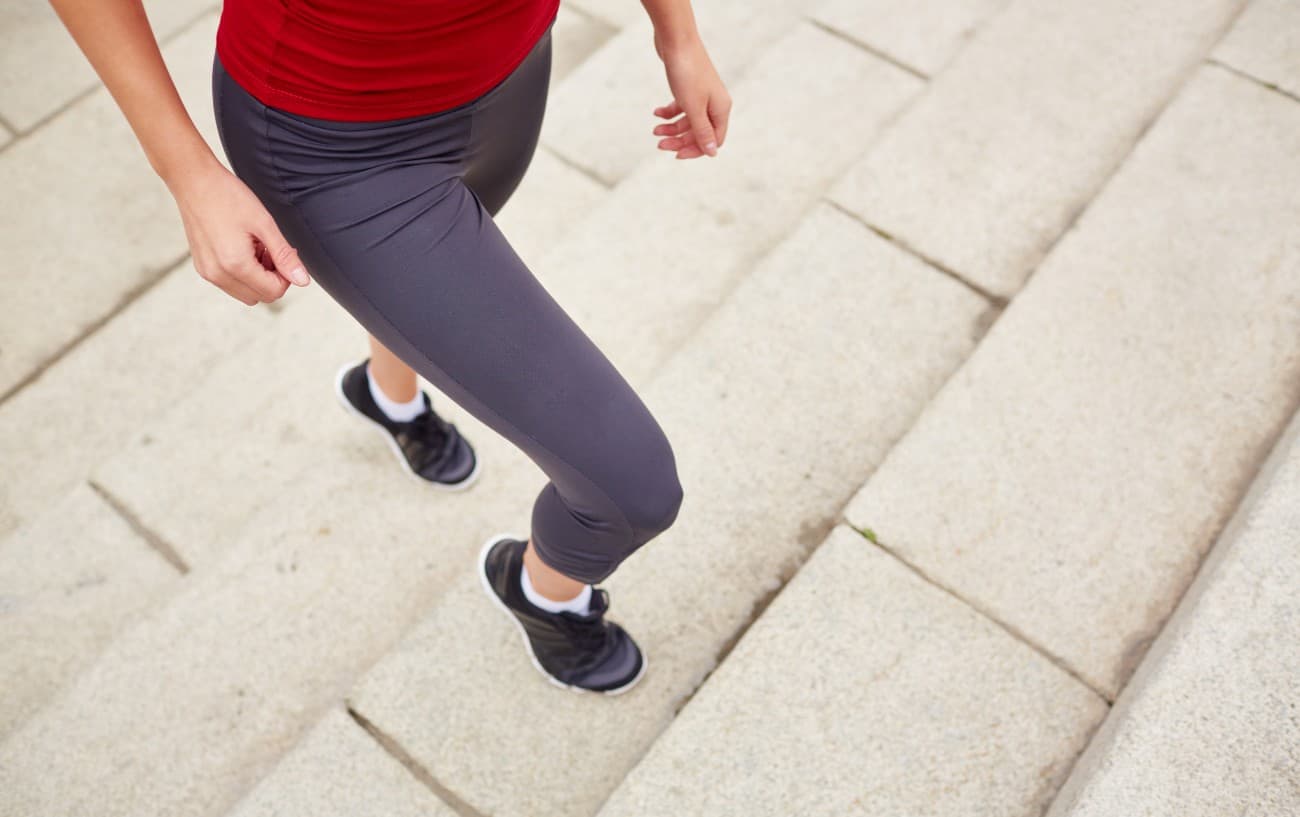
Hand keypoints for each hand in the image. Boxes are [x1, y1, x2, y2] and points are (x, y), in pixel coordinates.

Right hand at [171, 159, 310, 304]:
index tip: (284, 253)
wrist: (194, 181)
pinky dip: (242, 273)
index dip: (286, 276)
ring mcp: (207, 272)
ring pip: (245, 293)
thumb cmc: (227, 196)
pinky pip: (230, 283)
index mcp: (235, 265)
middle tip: (270, 249)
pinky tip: (242, 247)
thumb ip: (285, 256)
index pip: (273, 292)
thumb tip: (302, 281)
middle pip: (260, 297)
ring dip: (257, 277)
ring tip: (255, 246)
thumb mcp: (264, 224)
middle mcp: (218, 274)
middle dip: (272, 278)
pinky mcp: (202, 267)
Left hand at [652, 32, 731, 158]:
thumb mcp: (693, 107)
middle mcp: (714, 103)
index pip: (713, 141)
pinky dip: (669, 112)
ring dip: (671, 128)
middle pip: (698, 132)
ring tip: (655, 130)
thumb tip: (713, 153)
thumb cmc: (687, 72)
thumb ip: (702, 131)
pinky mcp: (689, 87)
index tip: (676, 154)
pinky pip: (681, 107)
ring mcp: (702, 95)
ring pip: (688, 121)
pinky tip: (656, 112)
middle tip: (659, 144)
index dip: (695, 150)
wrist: (677, 39)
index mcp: (721, 109)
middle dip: (679, 140)